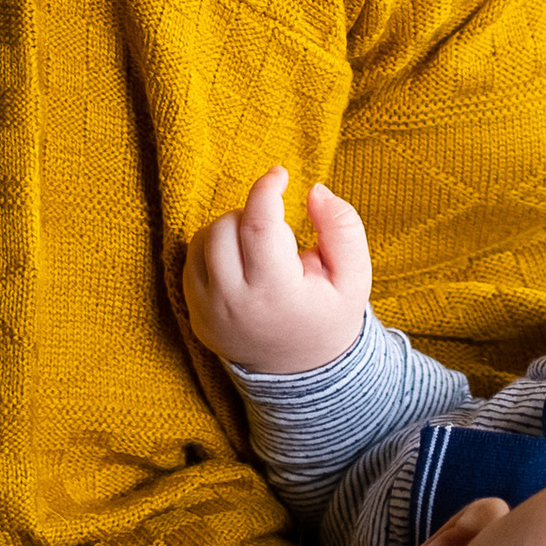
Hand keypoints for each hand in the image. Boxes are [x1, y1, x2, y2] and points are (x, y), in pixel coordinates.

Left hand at [183, 166, 370, 374]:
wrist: (302, 371)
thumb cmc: (329, 314)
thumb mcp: (354, 275)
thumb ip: (342, 227)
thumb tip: (313, 190)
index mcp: (276, 293)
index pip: (259, 224)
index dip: (267, 188)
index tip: (280, 174)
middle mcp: (234, 304)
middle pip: (225, 227)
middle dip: (251, 212)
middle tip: (276, 228)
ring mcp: (208, 313)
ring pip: (202, 240)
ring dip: (229, 228)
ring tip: (259, 246)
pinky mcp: (195, 316)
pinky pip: (191, 262)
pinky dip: (213, 249)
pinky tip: (241, 261)